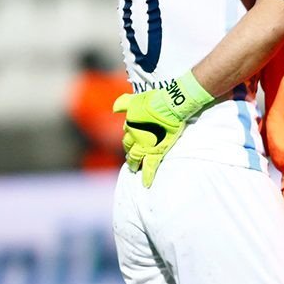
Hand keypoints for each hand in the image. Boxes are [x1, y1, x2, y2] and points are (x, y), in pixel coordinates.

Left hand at [112, 72, 213, 186]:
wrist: (170, 106)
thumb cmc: (155, 100)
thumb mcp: (136, 99)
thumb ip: (123, 103)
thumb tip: (114, 108)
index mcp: (130, 124)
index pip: (126, 134)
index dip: (129, 138)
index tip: (131, 141)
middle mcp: (134, 137)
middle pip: (128, 148)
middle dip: (129, 153)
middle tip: (131, 157)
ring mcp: (144, 146)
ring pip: (135, 159)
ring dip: (134, 164)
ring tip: (135, 168)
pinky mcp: (156, 152)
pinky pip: (149, 167)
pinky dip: (147, 176)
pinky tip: (146, 183)